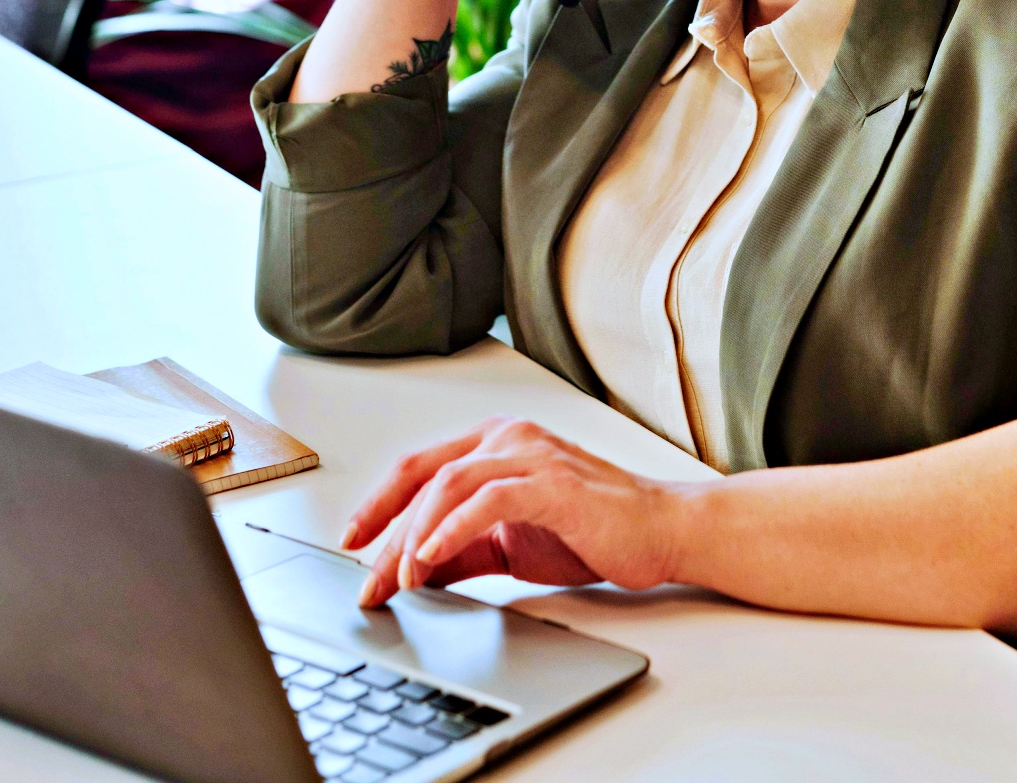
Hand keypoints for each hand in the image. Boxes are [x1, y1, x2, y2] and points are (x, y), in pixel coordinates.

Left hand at [343, 416, 689, 607]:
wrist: (663, 532)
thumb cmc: (595, 530)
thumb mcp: (510, 545)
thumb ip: (462, 551)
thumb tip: (410, 573)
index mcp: (497, 443)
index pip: (420, 467)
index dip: (379, 504)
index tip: (352, 543)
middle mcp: (509, 437)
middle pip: (425, 474)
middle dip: (387, 530)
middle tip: (368, 580)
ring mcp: (532, 455)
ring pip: (449, 483)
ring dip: (416, 535)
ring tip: (401, 578)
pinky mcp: (553, 483)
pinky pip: (488, 500)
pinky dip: (452, 528)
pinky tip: (431, 557)